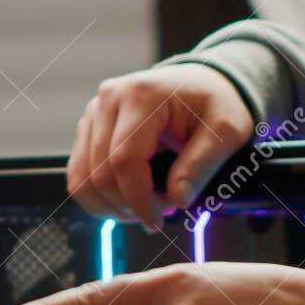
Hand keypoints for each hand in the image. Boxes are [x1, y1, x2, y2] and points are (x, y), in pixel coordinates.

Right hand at [68, 63, 254, 229]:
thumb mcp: (225, 132)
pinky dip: (100, 195)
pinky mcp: (90, 127)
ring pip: (83, 176)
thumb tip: (178, 200)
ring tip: (145, 205)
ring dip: (111, 204)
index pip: (124, 161)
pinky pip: (80, 171)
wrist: (202, 83)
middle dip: (128, 204)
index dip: (138, 199)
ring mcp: (95, 113)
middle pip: (99, 173)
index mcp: (141, 96)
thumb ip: (201, 165)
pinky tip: (129, 198)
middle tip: (160, 212)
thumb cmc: (215, 103)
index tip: (157, 221)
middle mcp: (110, 100)